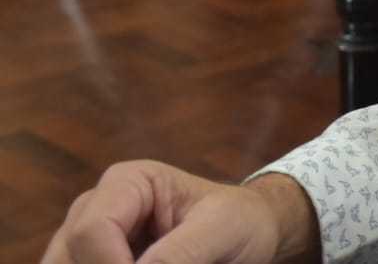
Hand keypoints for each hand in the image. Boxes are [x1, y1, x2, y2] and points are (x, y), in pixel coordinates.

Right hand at [41, 162, 317, 263]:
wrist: (250, 233)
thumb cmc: (240, 220)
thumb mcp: (222, 229)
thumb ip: (182, 252)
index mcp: (128, 182)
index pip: (91, 231)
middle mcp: (95, 207)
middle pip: (67, 256)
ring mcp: (86, 240)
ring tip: (160, 263)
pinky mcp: (91, 262)